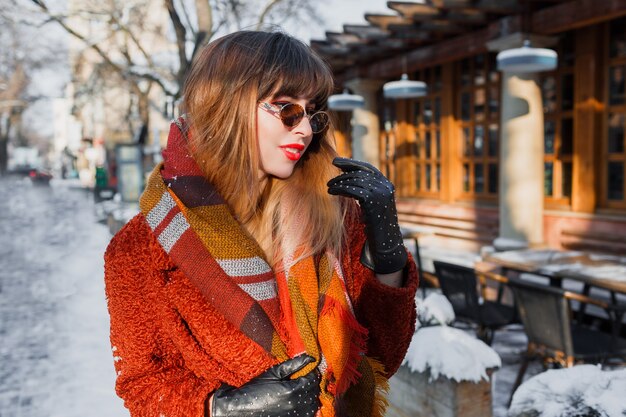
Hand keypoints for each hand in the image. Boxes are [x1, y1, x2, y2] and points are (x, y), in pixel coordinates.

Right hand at [210, 355, 319, 416]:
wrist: (239, 410)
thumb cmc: (254, 389)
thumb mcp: (273, 373)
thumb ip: (293, 365)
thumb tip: (310, 358)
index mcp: (292, 390)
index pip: (312, 379)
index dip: (312, 373)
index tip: (309, 369)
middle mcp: (296, 405)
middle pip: (314, 392)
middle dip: (312, 384)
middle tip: (305, 378)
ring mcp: (294, 416)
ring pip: (313, 406)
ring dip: (311, 397)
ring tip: (303, 391)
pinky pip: (307, 415)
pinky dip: (307, 409)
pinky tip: (300, 403)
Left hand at [327, 157, 406, 273]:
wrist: (386, 244)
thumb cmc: (377, 226)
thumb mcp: (374, 205)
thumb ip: (367, 191)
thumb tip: (348, 178)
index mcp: (387, 185)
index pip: (368, 168)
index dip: (351, 163)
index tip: (336, 162)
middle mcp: (386, 186)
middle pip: (360, 173)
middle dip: (342, 174)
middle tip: (329, 180)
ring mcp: (381, 193)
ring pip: (355, 180)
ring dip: (339, 182)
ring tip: (328, 186)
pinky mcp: (373, 201)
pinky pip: (352, 189)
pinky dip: (340, 189)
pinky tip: (331, 191)